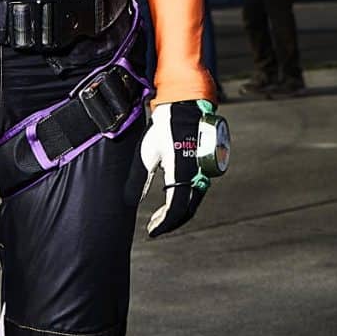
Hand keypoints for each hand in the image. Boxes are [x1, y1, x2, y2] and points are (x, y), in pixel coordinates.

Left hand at [139, 98, 229, 238]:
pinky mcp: (206, 165)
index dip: (164, 224)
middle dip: (171, 221)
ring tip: (161, 215)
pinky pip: (197, 189)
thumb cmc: (164, 126)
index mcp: (182, 173)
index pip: (175, 209)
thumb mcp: (146, 153)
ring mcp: (204, 170)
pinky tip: (172, 197)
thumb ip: (139, 179)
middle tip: (155, 226)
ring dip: (178, 211)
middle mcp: (197, 174)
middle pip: (187, 210)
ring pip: (194, 200)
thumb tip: (130, 202)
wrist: (184, 104)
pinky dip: (185, 198)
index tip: (152, 231)